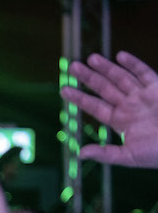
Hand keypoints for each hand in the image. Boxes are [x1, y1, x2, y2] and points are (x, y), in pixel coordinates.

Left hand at [60, 51, 157, 167]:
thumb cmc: (157, 153)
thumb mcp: (129, 157)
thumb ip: (105, 154)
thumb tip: (79, 153)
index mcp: (120, 121)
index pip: (95, 106)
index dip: (79, 98)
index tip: (63, 89)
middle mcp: (129, 105)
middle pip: (104, 88)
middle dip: (89, 77)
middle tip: (72, 66)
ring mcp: (143, 96)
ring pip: (121, 78)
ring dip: (107, 68)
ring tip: (91, 58)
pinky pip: (144, 74)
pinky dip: (133, 65)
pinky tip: (120, 56)